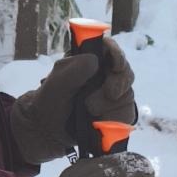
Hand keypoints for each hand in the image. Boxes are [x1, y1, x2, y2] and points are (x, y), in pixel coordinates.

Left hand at [10, 38, 135, 165]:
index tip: (116, 65)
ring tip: (90, 110)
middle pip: (125, 72)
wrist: (49, 128)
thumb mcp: (58, 81)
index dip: (117, 54)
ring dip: (111, 104)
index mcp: (89, 59)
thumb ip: (75, 68)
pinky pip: (126, 114)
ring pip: (127, 94)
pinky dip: (116, 118)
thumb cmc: (50, 99)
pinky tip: (100, 121)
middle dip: (119, 82)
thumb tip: (95, 60)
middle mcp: (103, 74)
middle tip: (110, 93)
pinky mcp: (115, 113)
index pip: (110, 48)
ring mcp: (112, 94)